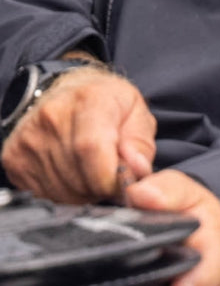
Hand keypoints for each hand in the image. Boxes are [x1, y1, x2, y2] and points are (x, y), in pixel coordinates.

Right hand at [2, 67, 155, 202]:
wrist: (64, 90)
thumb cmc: (103, 102)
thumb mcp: (135, 111)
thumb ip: (140, 143)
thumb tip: (135, 170)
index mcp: (87, 100)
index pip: (91, 150)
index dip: (110, 178)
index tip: (120, 181)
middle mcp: (52, 117)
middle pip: (78, 178)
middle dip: (99, 187)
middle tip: (106, 172)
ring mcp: (29, 139)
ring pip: (61, 192)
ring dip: (82, 192)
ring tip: (88, 169)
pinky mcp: (14, 158)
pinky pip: (43, 195)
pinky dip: (62, 193)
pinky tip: (69, 172)